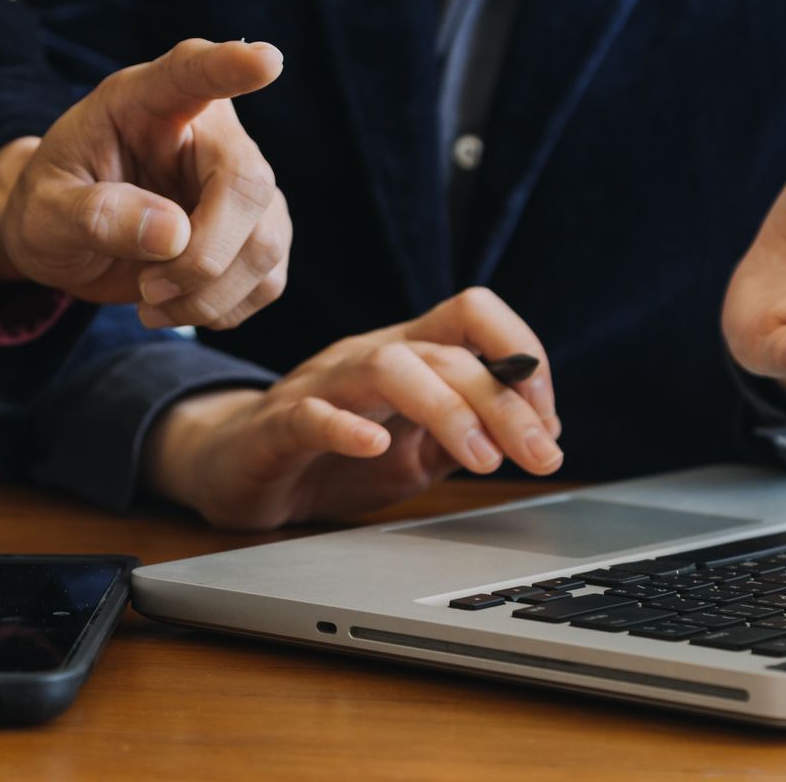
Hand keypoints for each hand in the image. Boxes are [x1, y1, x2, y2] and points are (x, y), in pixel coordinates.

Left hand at [0, 39, 289, 329]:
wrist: (64, 241)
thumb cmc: (50, 208)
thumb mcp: (43, 212)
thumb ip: (95, 214)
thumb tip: (173, 234)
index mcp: (145, 101)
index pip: (193, 72)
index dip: (230, 66)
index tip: (266, 60)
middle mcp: (206, 132)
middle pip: (248, 183)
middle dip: (205, 257)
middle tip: (147, 292)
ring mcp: (239, 182)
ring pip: (267, 240)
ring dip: (211, 294)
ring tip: (149, 303)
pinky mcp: (255, 231)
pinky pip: (269, 277)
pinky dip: (225, 308)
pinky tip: (179, 306)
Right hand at [143, 288, 561, 528]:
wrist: (237, 470)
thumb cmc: (332, 457)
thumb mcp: (418, 449)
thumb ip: (469, 433)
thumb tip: (541, 433)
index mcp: (408, 353)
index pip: (474, 316)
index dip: (523, 356)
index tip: (548, 422)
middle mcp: (368, 356)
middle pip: (445, 351)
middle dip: (504, 403)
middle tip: (540, 456)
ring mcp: (321, 385)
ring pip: (389, 368)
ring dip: (447, 409)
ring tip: (481, 460)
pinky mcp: (277, 426)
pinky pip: (311, 415)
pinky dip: (346, 428)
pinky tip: (375, 448)